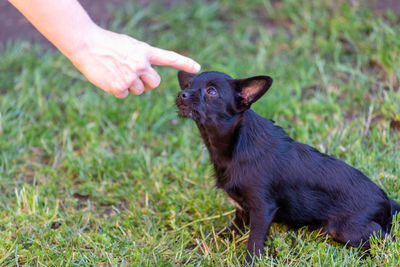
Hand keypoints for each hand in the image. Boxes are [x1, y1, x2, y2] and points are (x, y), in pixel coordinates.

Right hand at [70, 26, 200, 97]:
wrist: (84, 43)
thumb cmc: (107, 44)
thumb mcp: (129, 46)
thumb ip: (142, 59)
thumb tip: (147, 77)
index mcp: (145, 51)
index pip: (169, 58)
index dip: (184, 63)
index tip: (197, 68)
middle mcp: (141, 64)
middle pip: (155, 84)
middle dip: (147, 83)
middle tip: (133, 74)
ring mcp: (131, 76)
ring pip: (140, 91)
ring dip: (131, 86)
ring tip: (116, 72)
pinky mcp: (119, 87)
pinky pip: (125, 95)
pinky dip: (117, 90)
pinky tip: (108, 77)